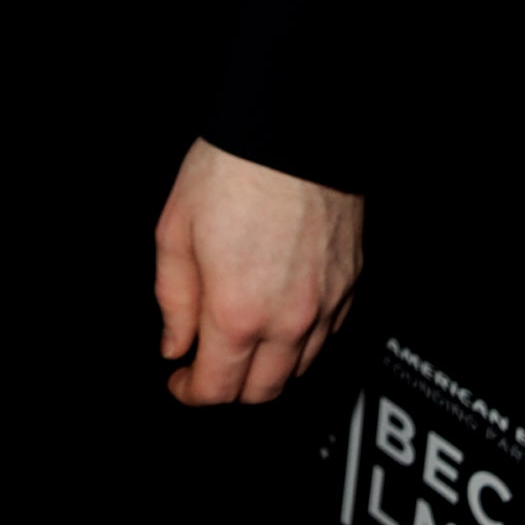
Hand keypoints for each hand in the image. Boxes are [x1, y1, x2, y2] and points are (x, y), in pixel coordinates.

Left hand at [152, 135, 361, 404]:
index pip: (218, 388)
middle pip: (263, 392)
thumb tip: (174, 344)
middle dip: (230, 389)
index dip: (192, 393)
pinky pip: (327, 337)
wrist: (294, 131)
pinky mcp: (351, 287)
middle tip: (207, 367)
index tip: (179, 383)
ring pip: (299, 369)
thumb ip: (173, 298)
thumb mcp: (173, 230)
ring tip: (242, 343)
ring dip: (268, 369)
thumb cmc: (230, 171)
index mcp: (237, 312)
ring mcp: (326, 307)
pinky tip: (281, 319)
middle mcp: (288, 322)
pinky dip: (302, 343)